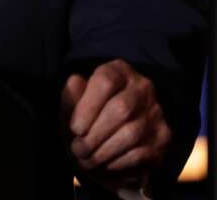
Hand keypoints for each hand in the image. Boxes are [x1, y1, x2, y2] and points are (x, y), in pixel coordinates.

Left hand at [61, 59, 170, 191]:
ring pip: (131, 134)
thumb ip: (72, 94)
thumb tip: (75, 83)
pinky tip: (103, 164)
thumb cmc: (86, 115)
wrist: (110, 136)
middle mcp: (142, 87)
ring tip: (86, 160)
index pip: (106, 81)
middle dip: (95, 134)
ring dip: (104, 151)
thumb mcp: (74, 102)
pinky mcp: (163, 137)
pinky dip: (118, 161)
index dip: (88, 107)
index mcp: (118, 71)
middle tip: (77, 150)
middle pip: (121, 109)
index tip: (75, 129)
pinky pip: (141, 153)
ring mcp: (156, 112)